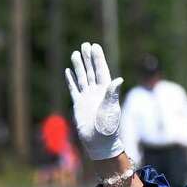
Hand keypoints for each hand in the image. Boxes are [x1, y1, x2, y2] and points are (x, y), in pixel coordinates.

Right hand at [65, 42, 124, 160]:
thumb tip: (118, 79)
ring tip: (75, 53)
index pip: (102, 71)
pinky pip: (74, 89)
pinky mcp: (79, 104)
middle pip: (91, 71)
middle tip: (85, 44)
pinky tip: (68, 71)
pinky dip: (71, 80)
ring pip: (82, 78)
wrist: (99, 142)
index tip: (95, 46)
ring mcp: (87, 98)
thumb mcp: (111, 109)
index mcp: (106, 92)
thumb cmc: (108, 127)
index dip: (98, 59)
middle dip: (89, 58)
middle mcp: (97, 92)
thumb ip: (112, 94)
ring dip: (79, 66)